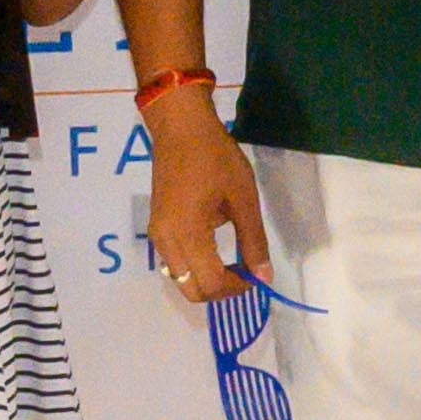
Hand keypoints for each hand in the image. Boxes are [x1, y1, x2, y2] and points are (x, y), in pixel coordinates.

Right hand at [146, 110, 270, 302]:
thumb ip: (253, 241)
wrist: (180, 128)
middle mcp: (166, 242)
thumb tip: (263, 277)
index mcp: (188, 234)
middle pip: (190, 290)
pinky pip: (173, 263)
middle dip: (220, 291)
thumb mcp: (244, 199)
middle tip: (244, 274)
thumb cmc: (215, 158)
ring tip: (232, 263)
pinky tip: (213, 250)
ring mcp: (158, 235)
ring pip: (179, 279)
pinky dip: (194, 268)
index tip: (255, 275)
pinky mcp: (156, 227)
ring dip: (206, 281)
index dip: (237, 288)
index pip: (211, 283)